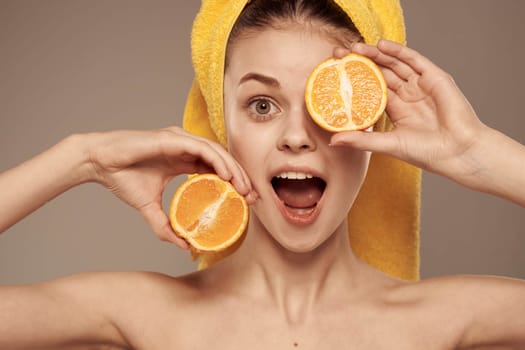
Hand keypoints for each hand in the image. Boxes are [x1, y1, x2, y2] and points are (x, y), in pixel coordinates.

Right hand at [87, 127, 255, 247]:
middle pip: (222, 161)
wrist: (100, 163)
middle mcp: (186, 148)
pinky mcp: (173, 137)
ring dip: (234, 170)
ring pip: (217, 153)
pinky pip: (203, 148)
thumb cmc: (123, 178)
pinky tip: (228, 175)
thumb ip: (165, 227)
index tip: (246, 201)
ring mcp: (181, 140)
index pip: (216, 170)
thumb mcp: (149, 208)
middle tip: (252, 197)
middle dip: (240, 178)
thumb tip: (183, 247)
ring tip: (244, 189)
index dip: (233, 183)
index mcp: (183, 160)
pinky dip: (218, 160)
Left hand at [330, 40, 487, 181]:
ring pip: (394, 64)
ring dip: (375, 54)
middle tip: (339, 54)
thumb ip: (361, 140)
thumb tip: (333, 141)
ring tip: (355, 47)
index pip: (371, 89)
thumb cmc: (427, 153)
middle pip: (380, 73)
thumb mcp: (388, 144)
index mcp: (397, 110)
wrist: (458, 153)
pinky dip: (399, 51)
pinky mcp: (435, 78)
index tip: (335, 73)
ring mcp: (421, 86)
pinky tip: (381, 46)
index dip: (354, 80)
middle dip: (360, 62)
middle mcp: (408, 95)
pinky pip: (414, 60)